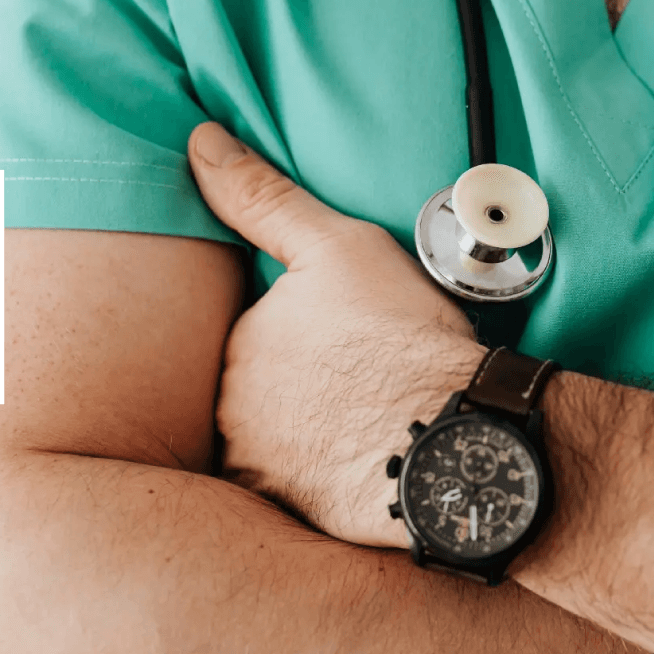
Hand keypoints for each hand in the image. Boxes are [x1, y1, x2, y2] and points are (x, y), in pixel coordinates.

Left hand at [187, 122, 486, 547]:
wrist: (451, 435)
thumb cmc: (402, 339)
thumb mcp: (338, 246)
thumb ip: (264, 198)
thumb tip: (202, 143)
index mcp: (242, 343)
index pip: (262, 331)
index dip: (314, 330)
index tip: (358, 335)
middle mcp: (234, 408)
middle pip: (265, 387)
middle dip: (306, 382)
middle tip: (369, 377)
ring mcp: (262, 464)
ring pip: (281, 437)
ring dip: (314, 429)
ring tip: (375, 417)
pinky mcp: (293, 509)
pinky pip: (298, 485)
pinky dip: (324, 472)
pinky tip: (366, 457)